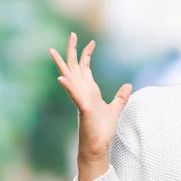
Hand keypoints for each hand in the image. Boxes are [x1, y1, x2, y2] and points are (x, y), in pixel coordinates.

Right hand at [48, 32, 131, 165]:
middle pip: (75, 68)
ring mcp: (81, 100)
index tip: (91, 41)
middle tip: (72, 34)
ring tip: (52, 50)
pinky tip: (61, 78)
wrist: (98, 146)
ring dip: (62, 65)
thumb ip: (121, 97)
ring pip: (69, 78)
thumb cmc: (102, 130)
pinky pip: (74, 96)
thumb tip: (128, 85)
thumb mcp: (115, 109)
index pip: (85, 68)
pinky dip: (69, 87)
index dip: (87, 54)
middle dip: (73, 51)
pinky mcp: (83, 109)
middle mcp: (82, 92)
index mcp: (89, 91)